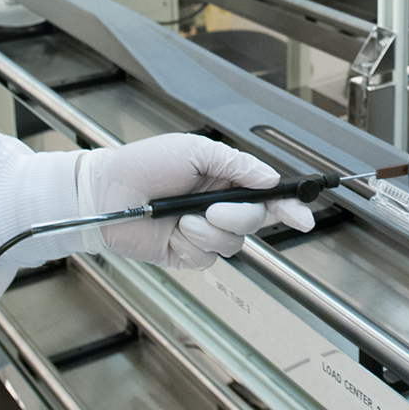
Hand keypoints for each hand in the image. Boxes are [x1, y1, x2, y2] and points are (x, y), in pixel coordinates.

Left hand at [77, 134, 311, 270]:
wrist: (106, 193)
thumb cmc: (144, 164)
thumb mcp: (195, 150)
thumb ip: (236, 163)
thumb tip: (270, 178)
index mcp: (227, 180)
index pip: (269, 196)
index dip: (290, 206)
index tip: (302, 215)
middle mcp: (220, 207)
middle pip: (255, 221)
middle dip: (237, 216)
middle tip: (212, 208)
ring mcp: (204, 232)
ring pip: (233, 243)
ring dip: (209, 232)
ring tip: (182, 219)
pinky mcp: (187, 254)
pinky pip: (207, 259)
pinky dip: (192, 246)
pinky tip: (175, 234)